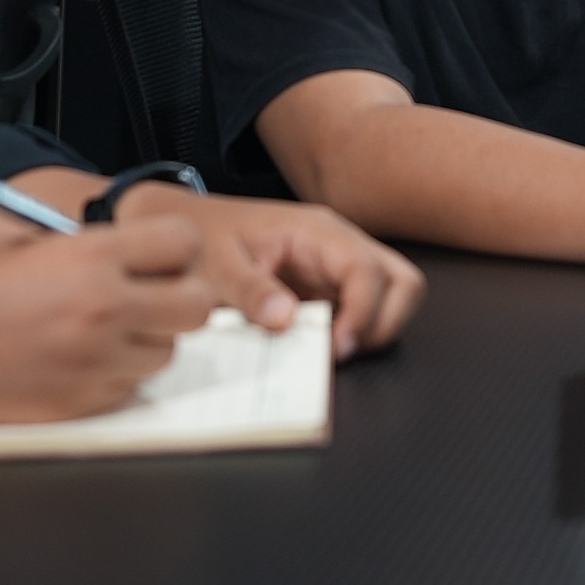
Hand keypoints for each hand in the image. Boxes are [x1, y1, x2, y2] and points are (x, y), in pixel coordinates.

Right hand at [0, 202, 221, 420]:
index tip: (160, 251)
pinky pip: (128, 388)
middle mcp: (102, 312)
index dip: (174, 246)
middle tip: (144, 291)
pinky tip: (71, 359)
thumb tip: (135, 256)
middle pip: (195, 305)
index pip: (182, 242)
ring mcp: (94, 365)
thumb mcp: (25, 246)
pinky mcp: (79, 406)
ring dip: (145, 339)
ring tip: (95, 328)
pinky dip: (113, 374)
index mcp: (87, 259)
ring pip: (165, 353)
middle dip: (175, 295)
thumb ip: (90, 250)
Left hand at [151, 186, 428, 357]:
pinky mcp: (328, 292)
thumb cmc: (200, 239)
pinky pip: (360, 314)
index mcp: (318, 231)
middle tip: (341, 353)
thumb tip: (287, 319)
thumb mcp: (215, 265)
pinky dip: (351, 336)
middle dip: (384, 323)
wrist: (183, 230)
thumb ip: (250, 290)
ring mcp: (337, 270)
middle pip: (402, 283)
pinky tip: (315, 351)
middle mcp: (339, 247)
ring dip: (372, 331)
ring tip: (329, 354)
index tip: (336, 349)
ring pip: (391, 298)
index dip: (362, 313)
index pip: (367, 270)